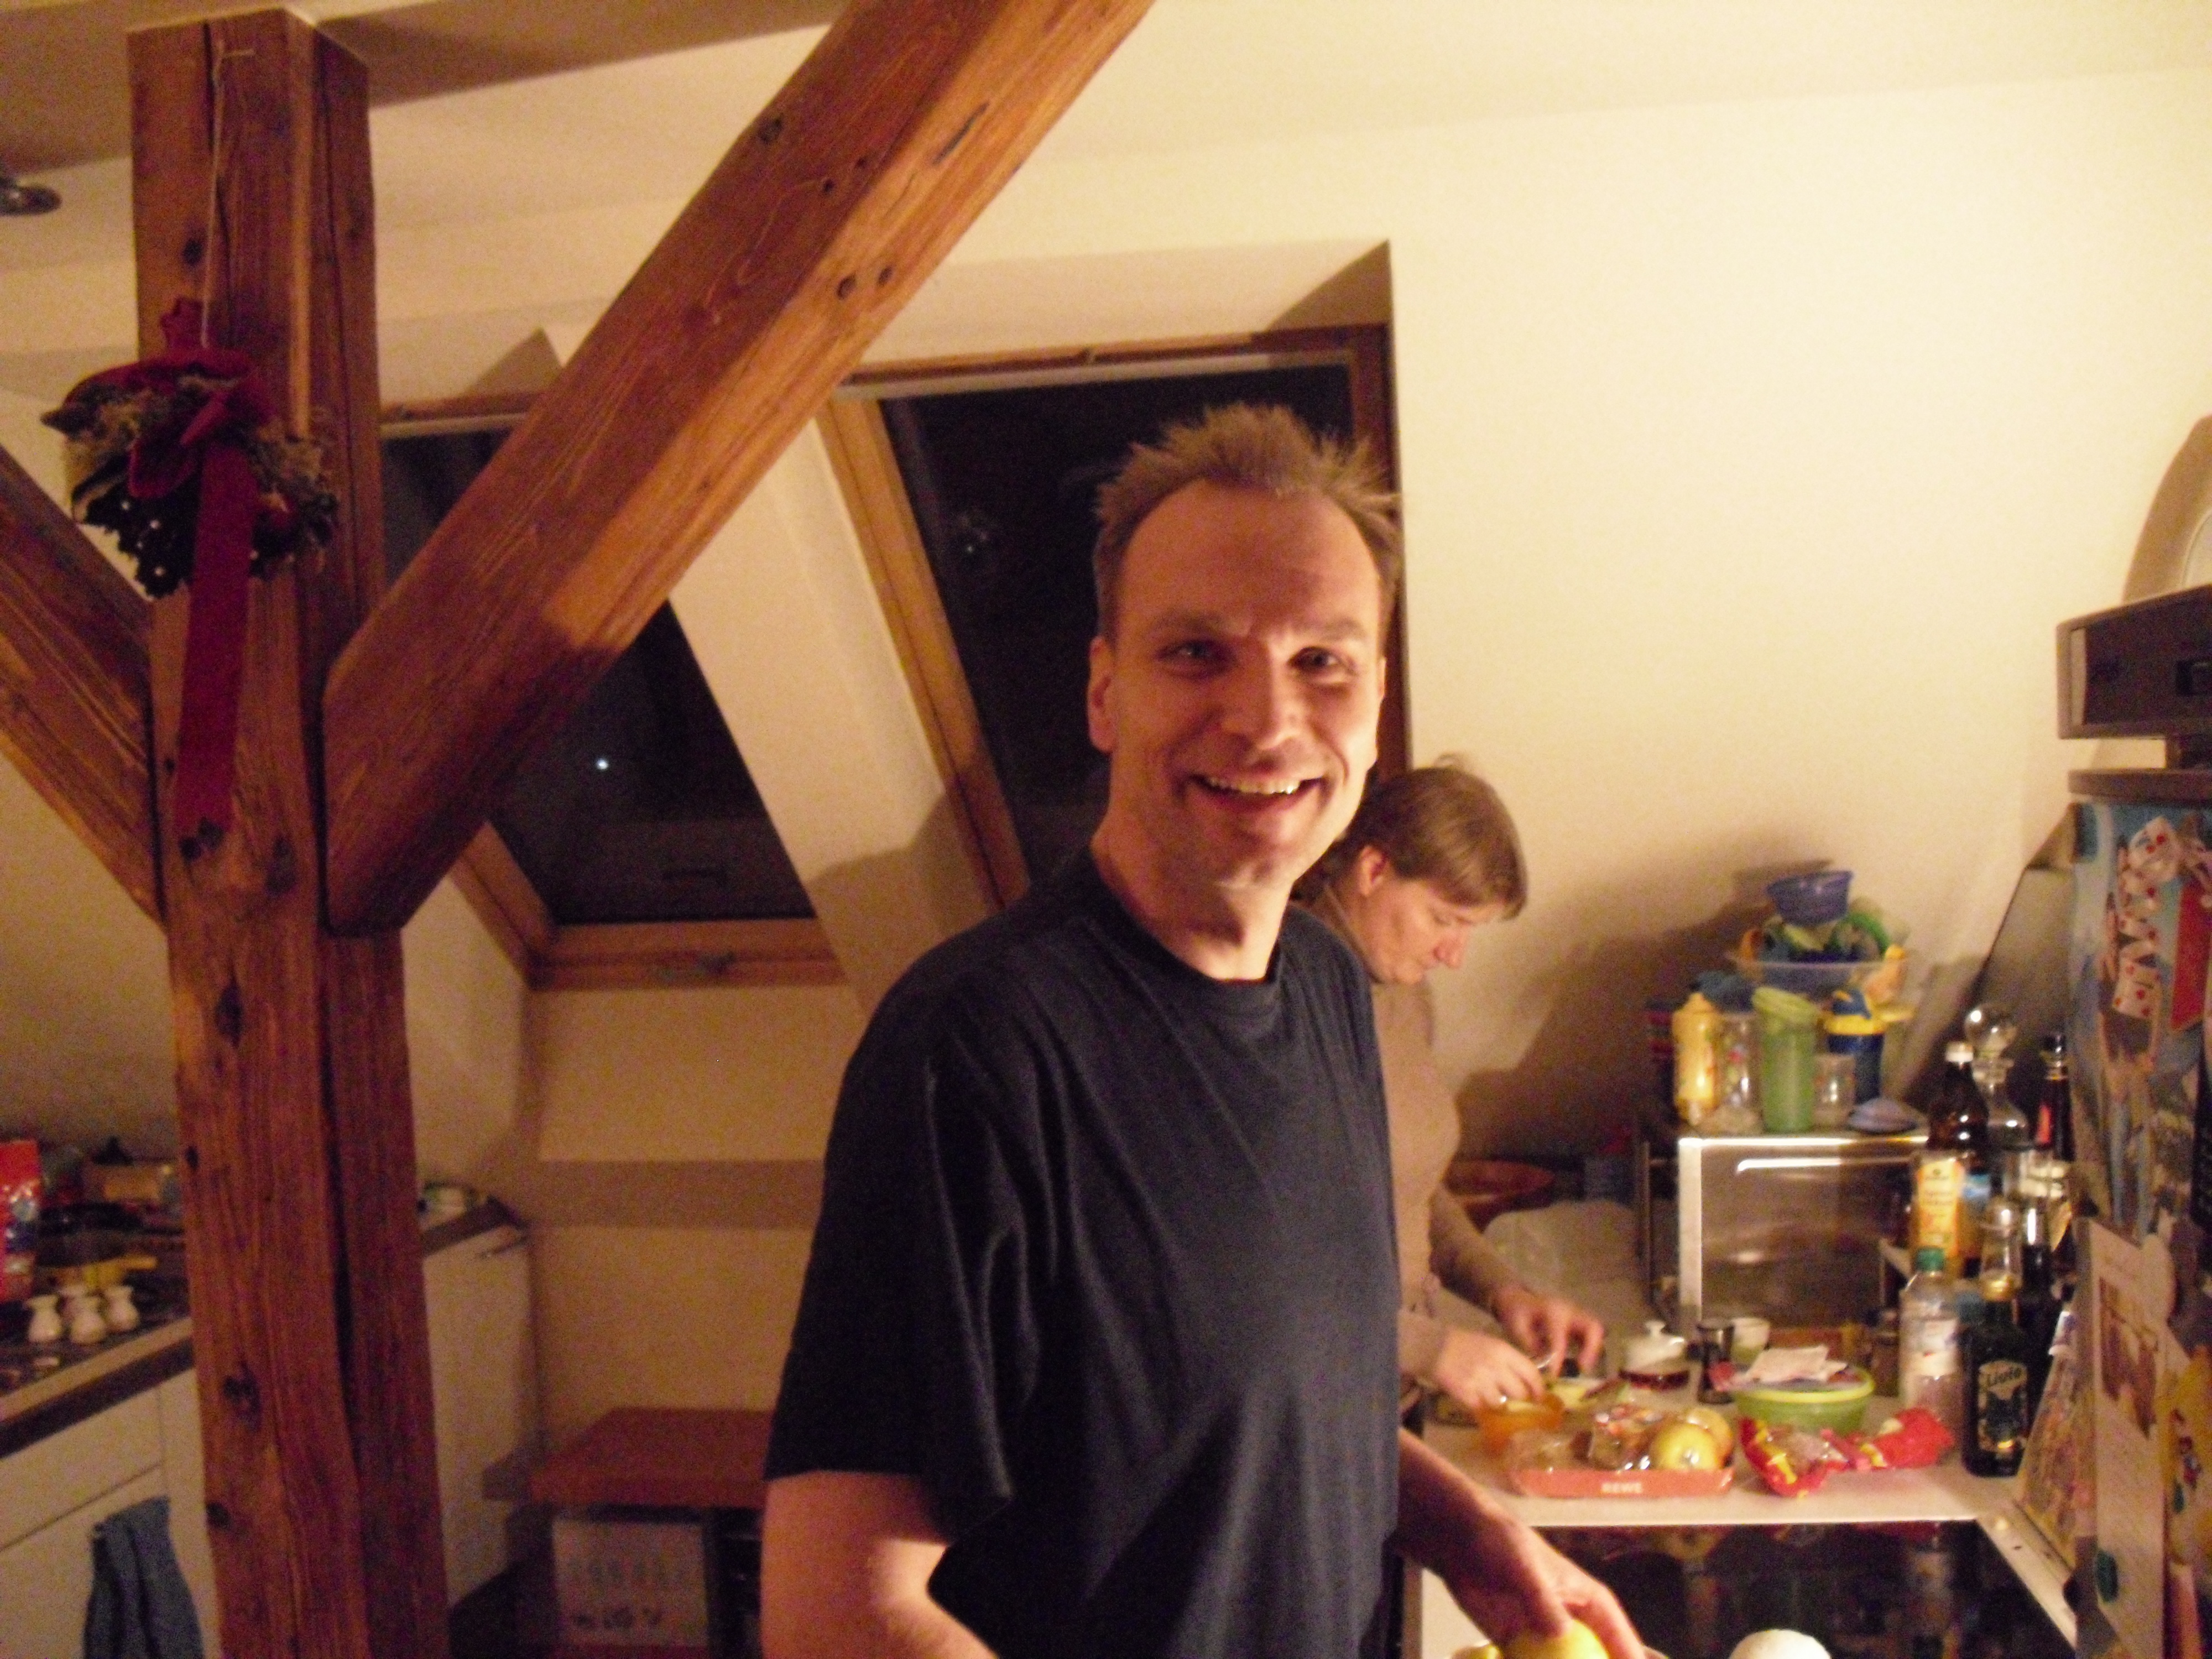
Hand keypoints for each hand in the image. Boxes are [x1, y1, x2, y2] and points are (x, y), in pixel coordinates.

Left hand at [1398, 1433, 1644, 1658]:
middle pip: (1594, 1655)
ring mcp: (1543, 1636)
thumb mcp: (1526, 1569)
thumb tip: (1563, 1634)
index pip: (1616, 1631)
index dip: (1628, 1655)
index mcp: (1585, 1598)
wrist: (1458, 1542)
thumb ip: (1543, 1601)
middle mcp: (1569, 1622)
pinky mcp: (1514, 1645)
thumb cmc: (1503, 1544)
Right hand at [1430, 1326, 1547, 1408]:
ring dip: (1498, 1403)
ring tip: (1489, 1396)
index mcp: (1503, 1351)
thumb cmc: (1464, 1343)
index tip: (1539, 1396)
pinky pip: (1481, 1408)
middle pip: (1520, 1393)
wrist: (1433, 1346)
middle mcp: (1495, 1367)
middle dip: (1519, 1398)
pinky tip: (1475, 1398)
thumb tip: (1527, 1381)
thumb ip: (1509, 1361)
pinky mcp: (1466, 1394)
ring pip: (1501, 1404)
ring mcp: (1480, 1382)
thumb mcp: (1492, 1344)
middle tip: (1514, 1398)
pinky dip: (1480, 1406)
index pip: (1531, 1373)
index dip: (1538, 1388)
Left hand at [1492, 1284, 1605, 1374]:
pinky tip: (1581, 1364)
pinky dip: (1591, 1350)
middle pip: (1593, 1327)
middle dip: (1591, 1349)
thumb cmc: (1518, 1312)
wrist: (1519, 1299)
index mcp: (1552, 1311)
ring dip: (1594, 1351)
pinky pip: (1593, 1336)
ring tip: (1584, 1370)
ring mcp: (1579, 1315)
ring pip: (1597, 1332)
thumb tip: (1543, 1362)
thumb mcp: (1516, 1326)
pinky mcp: (1581, 1322)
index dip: (1558, 1355)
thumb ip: (1529, 1343)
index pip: (1560, 1334)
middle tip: (1583, 1369)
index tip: (1554, 1374)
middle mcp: (1571, 1311)